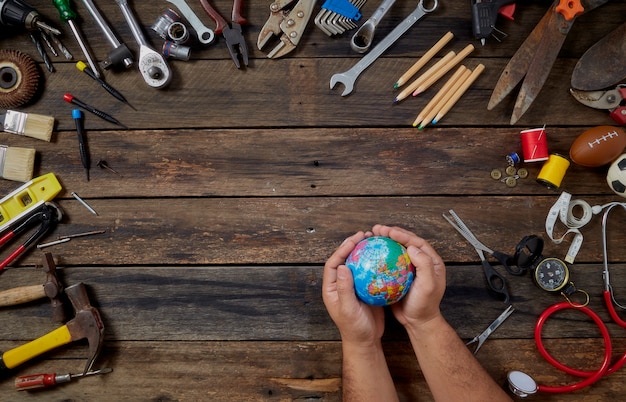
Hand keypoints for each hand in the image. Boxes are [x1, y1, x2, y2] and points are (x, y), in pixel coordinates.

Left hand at [322, 230, 385, 345]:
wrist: (366, 340)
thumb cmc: (354, 327)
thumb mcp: (348, 308)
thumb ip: (344, 288)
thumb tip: (342, 266)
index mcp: (332, 288)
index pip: (333, 263)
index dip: (342, 249)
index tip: (354, 240)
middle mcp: (341, 284)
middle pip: (345, 259)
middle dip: (353, 245)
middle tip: (365, 235)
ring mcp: (354, 286)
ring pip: (357, 264)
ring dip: (364, 251)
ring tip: (374, 240)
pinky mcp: (366, 289)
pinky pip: (369, 272)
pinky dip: (375, 263)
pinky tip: (385, 256)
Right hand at [371, 225, 445, 326]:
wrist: (417, 322)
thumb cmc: (424, 305)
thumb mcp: (428, 285)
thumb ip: (424, 265)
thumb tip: (412, 247)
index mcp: (432, 261)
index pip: (416, 242)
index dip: (402, 234)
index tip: (389, 231)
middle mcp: (421, 262)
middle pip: (406, 242)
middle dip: (392, 233)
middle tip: (377, 229)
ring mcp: (409, 268)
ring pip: (396, 250)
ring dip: (385, 242)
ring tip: (372, 236)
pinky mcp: (399, 275)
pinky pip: (389, 261)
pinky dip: (380, 255)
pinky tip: (370, 253)